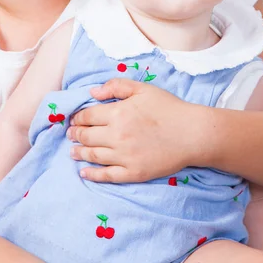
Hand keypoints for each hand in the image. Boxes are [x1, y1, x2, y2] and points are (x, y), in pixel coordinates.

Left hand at [67, 78, 200, 182]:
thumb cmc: (168, 108)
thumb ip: (116, 86)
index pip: (88, 116)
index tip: (74, 119)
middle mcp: (117, 136)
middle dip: (75, 134)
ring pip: (93, 155)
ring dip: (79, 153)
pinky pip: (107, 175)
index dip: (78, 118)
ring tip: (73, 152)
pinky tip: (84, 173)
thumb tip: (93, 92)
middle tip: (71, 134)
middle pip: (87, 136)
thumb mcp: (143, 89)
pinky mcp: (133, 172)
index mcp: (118, 113)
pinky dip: (92, 175)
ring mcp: (124, 156)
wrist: (192, 133)